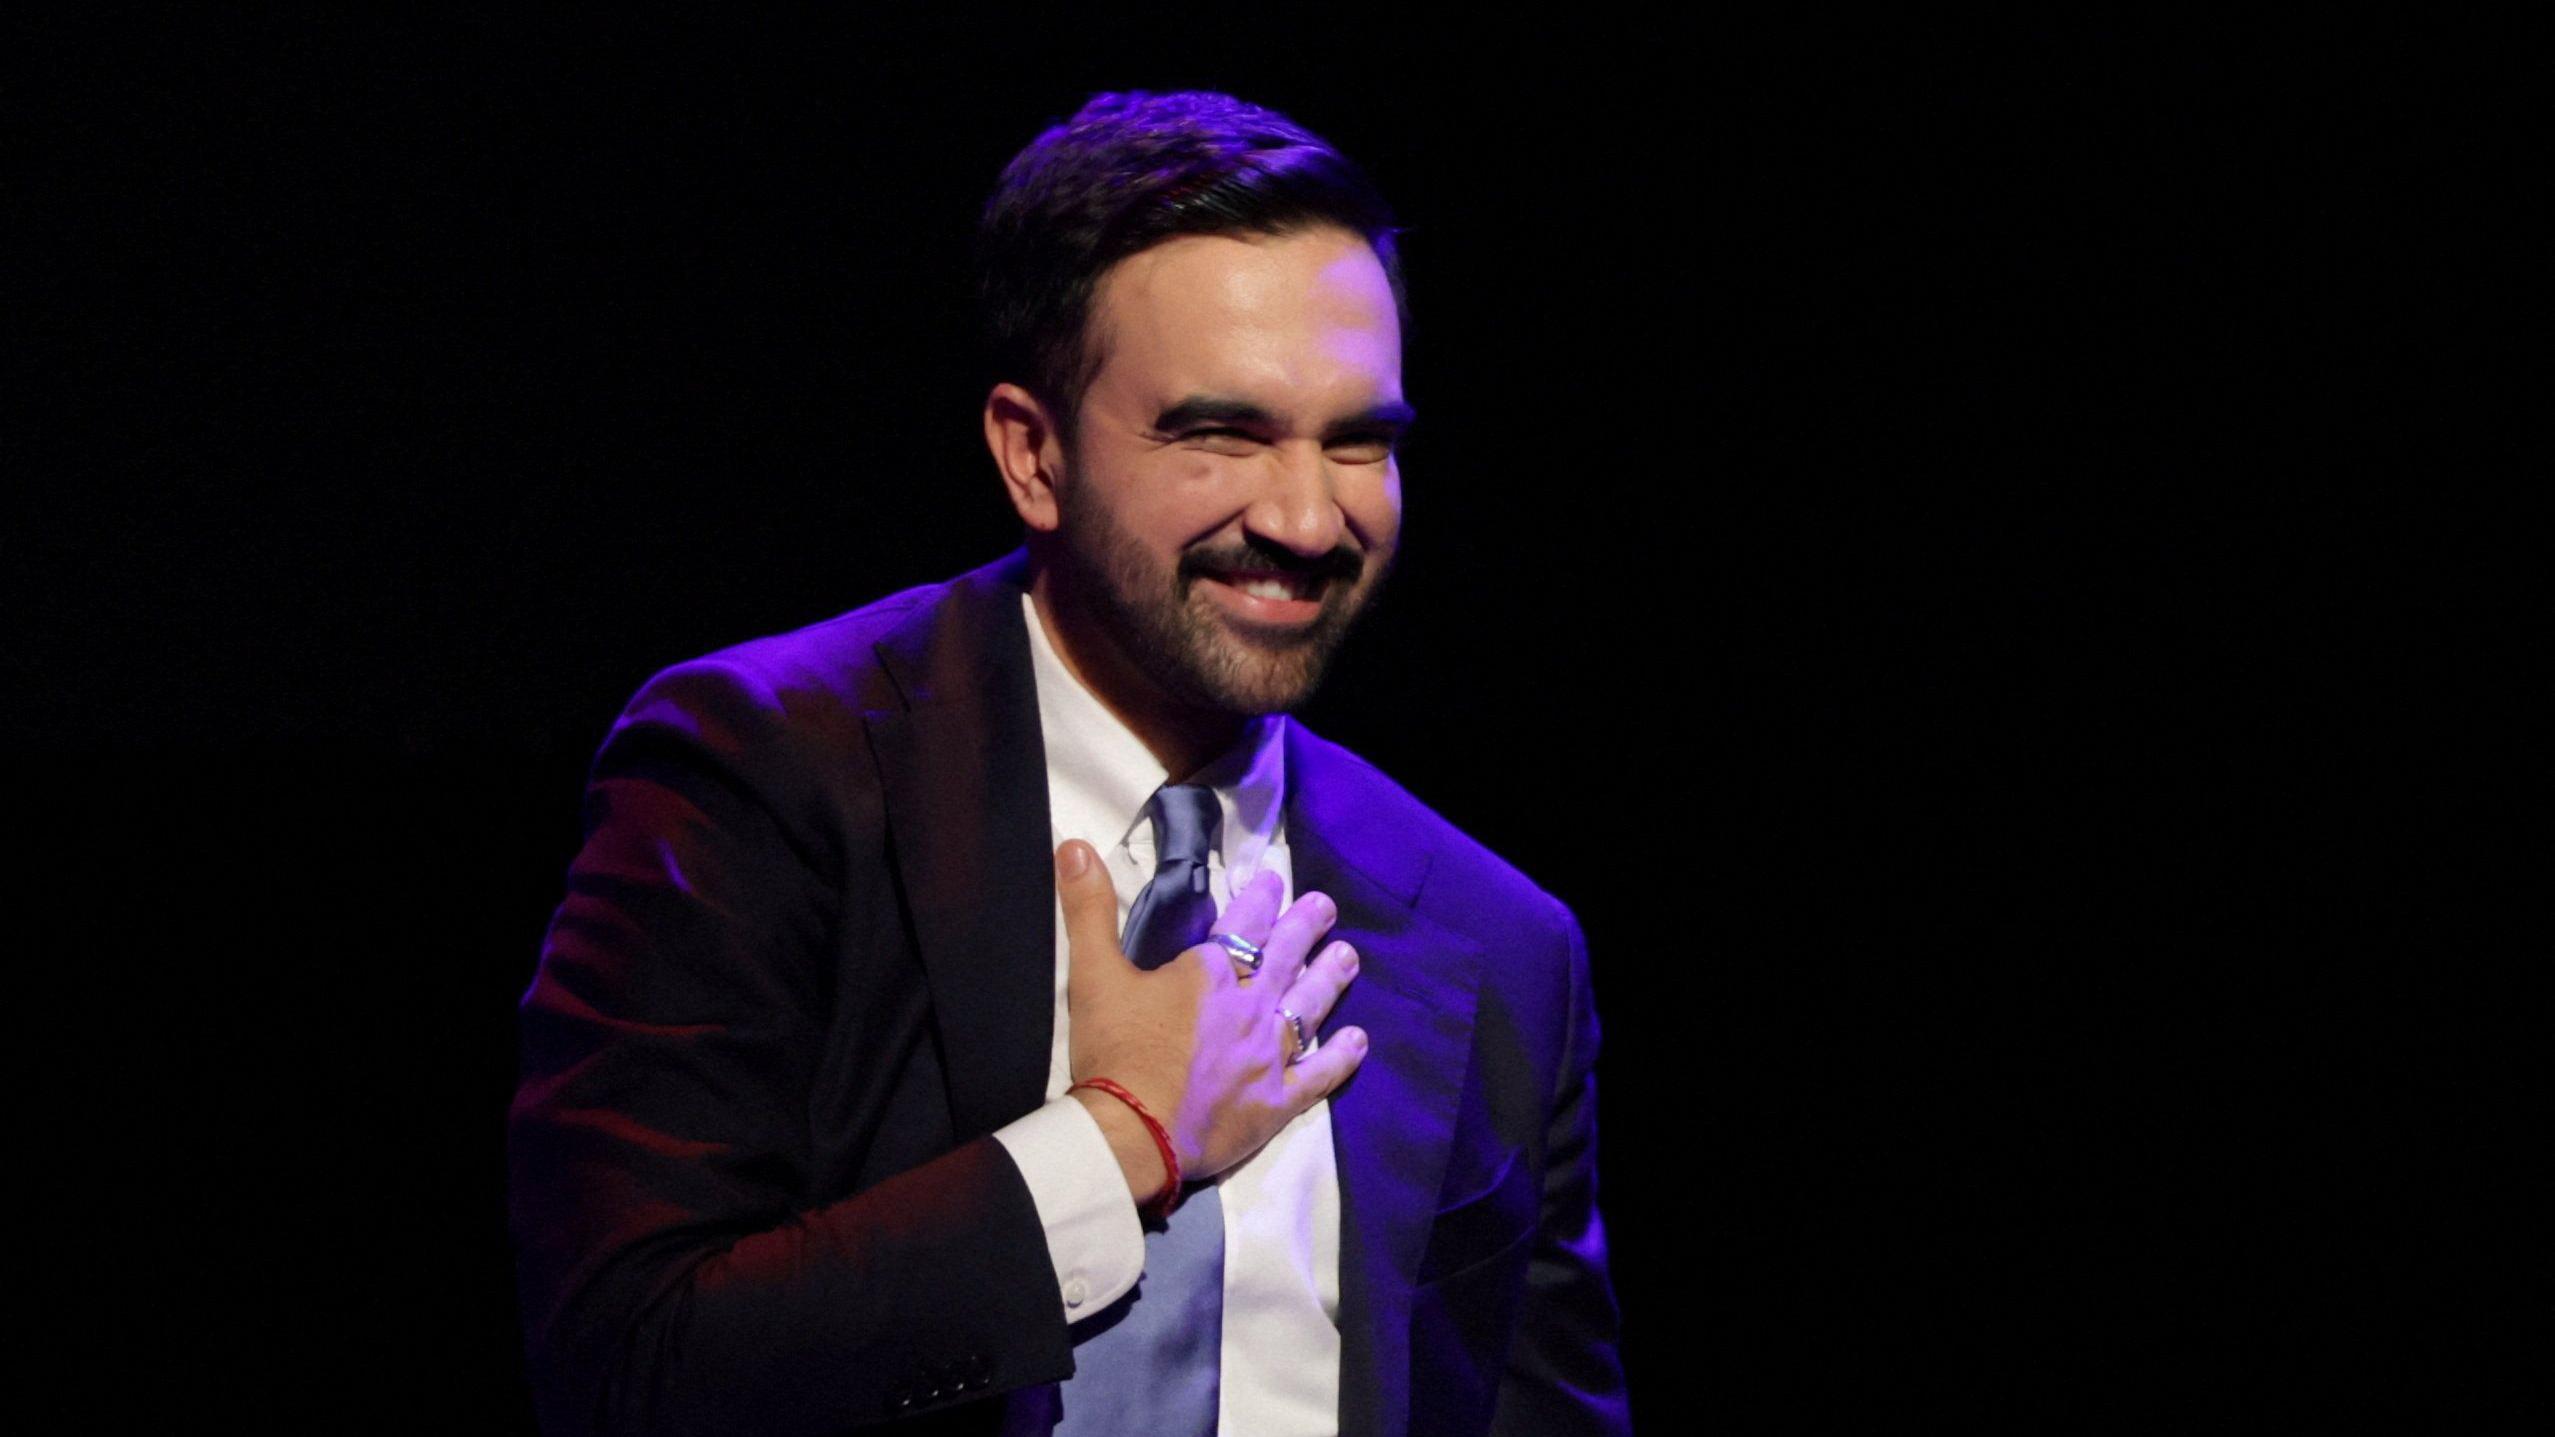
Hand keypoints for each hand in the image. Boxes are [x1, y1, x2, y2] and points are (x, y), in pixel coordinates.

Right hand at [1056, 839, 1366, 1203]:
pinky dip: (1339, 1058)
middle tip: (1326, 908)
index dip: (1261, 899)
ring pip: (1309, 1008)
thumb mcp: (1093, 974)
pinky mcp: (1275, 1103)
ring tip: (1347, 957)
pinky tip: (1357, 1042)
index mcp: (1210, 974)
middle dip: (1306, 928)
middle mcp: (1250, 1007)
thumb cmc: (1114, 1052)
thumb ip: (1087, 909)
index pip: (1244, 924)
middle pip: (1286, 958)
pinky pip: (1318, 1075)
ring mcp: (1268, 1056)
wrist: (1131, 1133)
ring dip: (1330, 979)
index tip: (1275, 881)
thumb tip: (1074, 845)